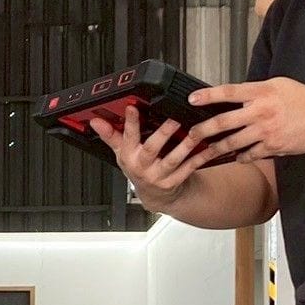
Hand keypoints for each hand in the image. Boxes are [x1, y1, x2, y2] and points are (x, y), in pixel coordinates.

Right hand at [99, 105, 214, 210]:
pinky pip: (190, 167)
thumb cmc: (140, 170)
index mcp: (129, 156)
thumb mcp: (122, 153)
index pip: (127, 137)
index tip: (132, 107)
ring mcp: (160, 175)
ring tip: (194, 130)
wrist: (156, 196)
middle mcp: (143, 167)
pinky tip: (209, 145)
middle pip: (152, 149)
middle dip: (163, 133)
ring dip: (185, 145)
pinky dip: (200, 156)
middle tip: (173, 118)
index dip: (130, 123)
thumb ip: (111, 135)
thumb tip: (96, 121)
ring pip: (174, 159)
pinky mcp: (176, 181)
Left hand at [188, 77, 304, 160]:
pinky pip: (249, 154)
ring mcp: (266, 131)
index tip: (192, 99)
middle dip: (203, 130)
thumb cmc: (303, 99)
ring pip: (233, 142)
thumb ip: (255, 92)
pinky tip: (236, 156)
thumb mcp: (278, 85)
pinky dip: (241, 156)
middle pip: (224, 122)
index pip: (228, 92)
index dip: (208, 95)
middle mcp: (262, 111)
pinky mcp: (273, 146)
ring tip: (207, 150)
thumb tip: (233, 98)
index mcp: (262, 92)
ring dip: (217, 148)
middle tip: (191, 134)